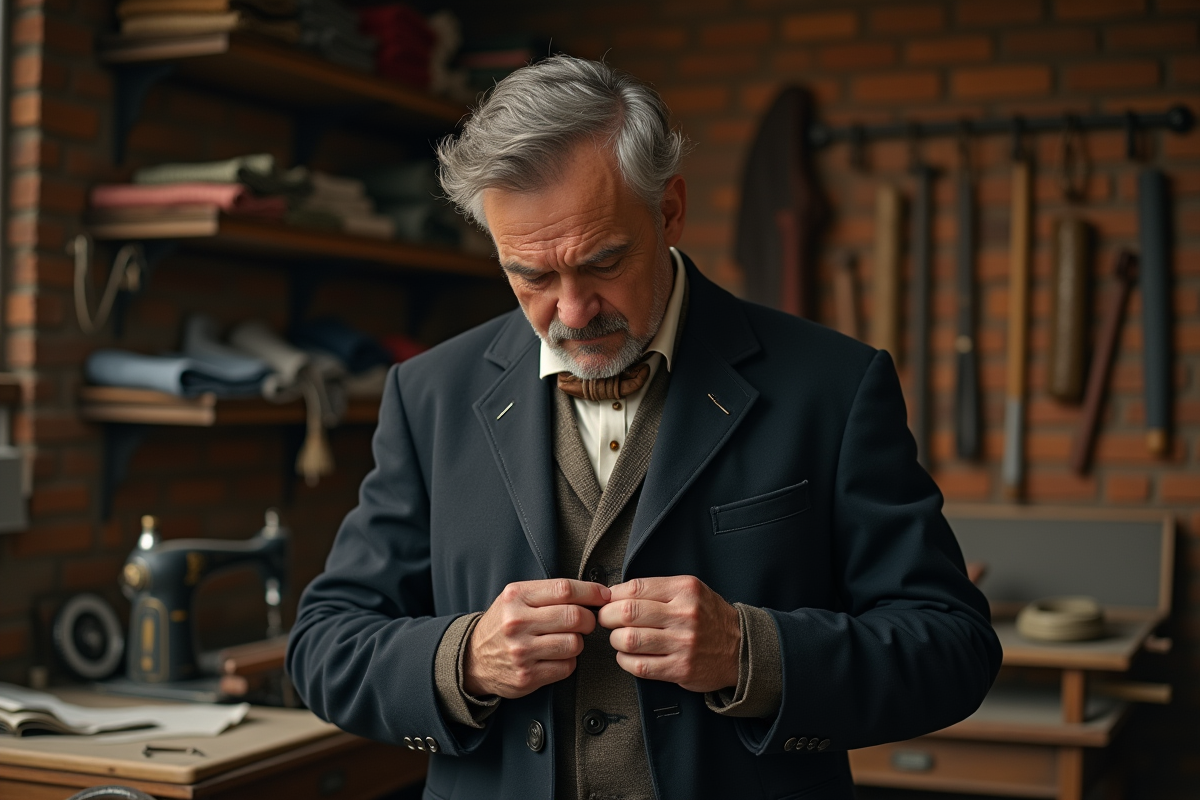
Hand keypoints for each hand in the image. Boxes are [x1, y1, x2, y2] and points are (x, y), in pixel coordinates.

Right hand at [464, 579, 610, 698]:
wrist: (472, 660)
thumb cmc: (502, 625)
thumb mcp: (515, 599)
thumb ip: (548, 593)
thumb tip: (593, 592)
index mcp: (516, 597)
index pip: (564, 589)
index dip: (591, 592)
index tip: (603, 595)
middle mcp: (516, 623)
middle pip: (574, 616)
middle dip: (589, 619)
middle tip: (586, 621)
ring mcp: (521, 651)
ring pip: (574, 643)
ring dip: (578, 642)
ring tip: (566, 639)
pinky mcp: (527, 676)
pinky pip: (567, 667)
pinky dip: (569, 662)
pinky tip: (556, 656)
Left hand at [597, 576, 740, 692]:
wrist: (741, 648)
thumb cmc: (709, 618)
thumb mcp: (691, 591)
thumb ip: (657, 589)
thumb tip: (615, 593)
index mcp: (685, 590)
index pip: (635, 588)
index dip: (612, 596)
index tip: (607, 601)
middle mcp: (684, 615)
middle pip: (628, 613)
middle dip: (607, 617)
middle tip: (606, 620)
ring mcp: (683, 644)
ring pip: (629, 640)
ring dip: (615, 640)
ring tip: (619, 638)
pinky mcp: (680, 669)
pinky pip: (639, 666)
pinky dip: (624, 661)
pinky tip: (628, 656)